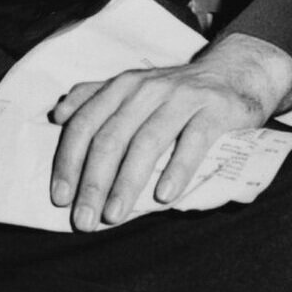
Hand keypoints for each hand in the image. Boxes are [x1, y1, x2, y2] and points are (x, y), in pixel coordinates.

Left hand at [47, 33, 291, 230]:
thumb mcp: (133, 87)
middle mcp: (146, 89)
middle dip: (93, 183)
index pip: (85, 125)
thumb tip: (57, 115)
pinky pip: (192, 142)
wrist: (234, 71)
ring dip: (127, 182)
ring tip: (114, 215)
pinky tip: (164, 196)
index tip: (60, 198)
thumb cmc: (175, 91)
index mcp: (121, 87)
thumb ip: (95, 97)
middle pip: (111, 138)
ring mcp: (181, 98)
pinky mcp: (213, 110)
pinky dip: (176, 170)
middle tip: (84, 220)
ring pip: (147, 142)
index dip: (68, 162)